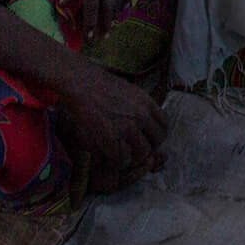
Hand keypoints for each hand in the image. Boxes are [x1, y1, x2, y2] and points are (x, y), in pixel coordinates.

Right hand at [53, 59, 165, 178]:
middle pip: (156, 141)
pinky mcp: (111, 137)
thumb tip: (148, 119)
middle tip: (133, 150)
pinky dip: (116, 161)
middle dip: (147, 148)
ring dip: (132, 156)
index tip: (147, 139)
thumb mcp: (129, 90)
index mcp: (146, 102)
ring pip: (142, 153)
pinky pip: (122, 159)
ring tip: (121, 155)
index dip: (156, 135)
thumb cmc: (100, 85)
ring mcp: (127, 127)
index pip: (164, 125)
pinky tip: (109, 155)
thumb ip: (140, 105)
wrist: (81, 83)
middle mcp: (141, 115)